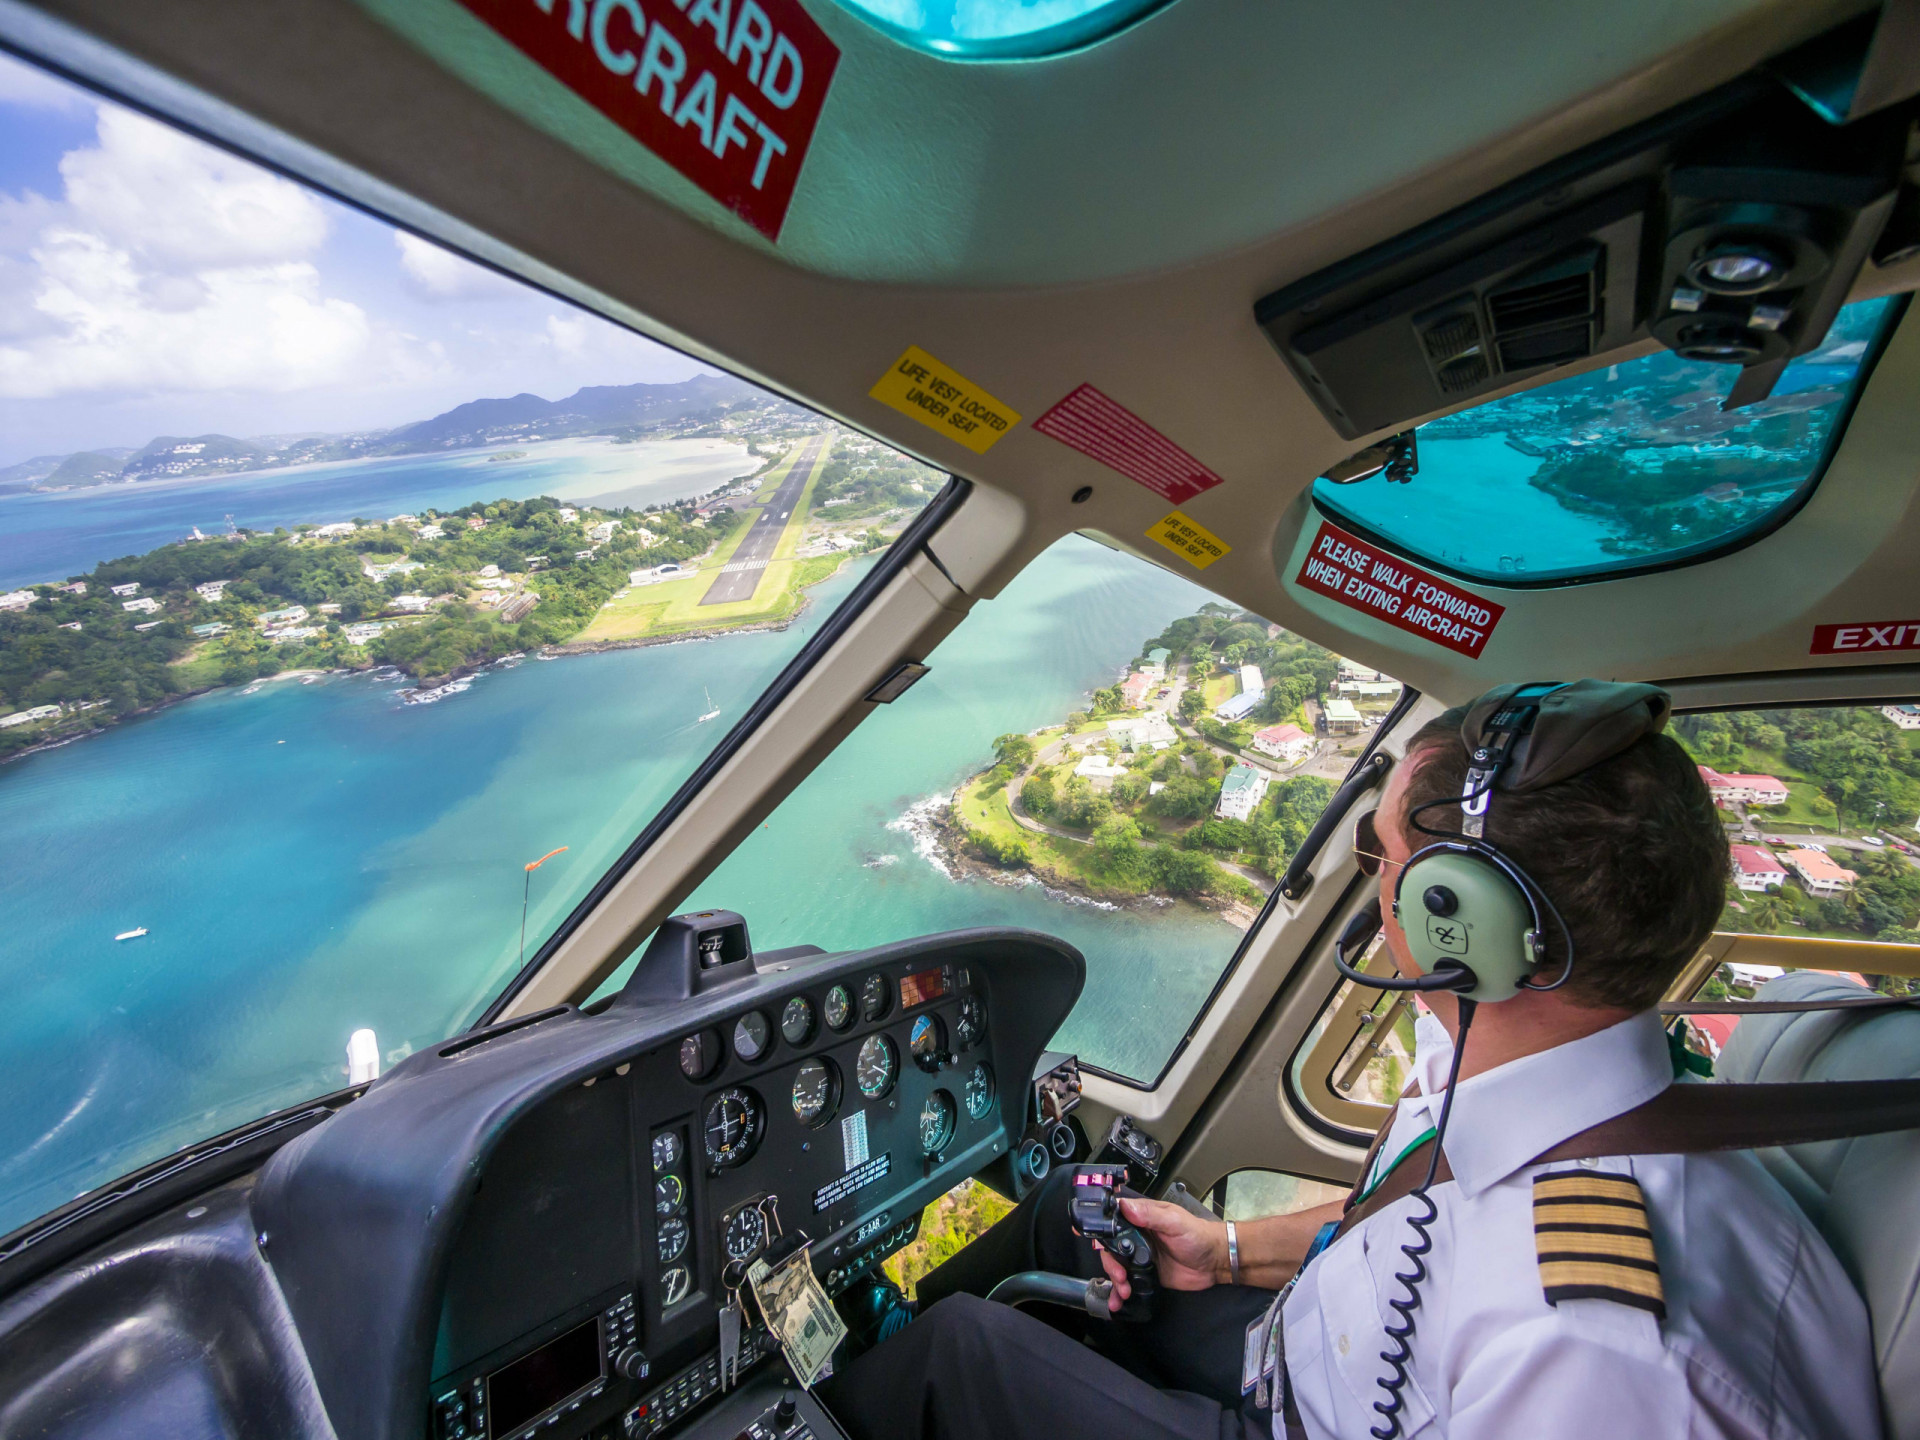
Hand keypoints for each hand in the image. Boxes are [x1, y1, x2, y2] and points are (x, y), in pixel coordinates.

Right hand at [1097, 1197, 1225, 1312]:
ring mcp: (1140, 1257)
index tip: (1082, 1234)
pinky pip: (1128, 1282)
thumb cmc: (1197, 1236)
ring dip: (1114, 1279)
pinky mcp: (1146, 1275)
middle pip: (1110, 1247)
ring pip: (1116, 1266)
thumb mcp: (1175, 1222)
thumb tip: (1126, 1206)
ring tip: (1123, 1290)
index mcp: (1142, 1218)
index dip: (1098, 1227)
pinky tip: (1118, 1302)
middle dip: (1109, 1263)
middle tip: (1119, 1275)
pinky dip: (1120, 1292)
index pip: (1113, 1219)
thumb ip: (1151, 1215)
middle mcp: (1137, 1236)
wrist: (1215, 1263)